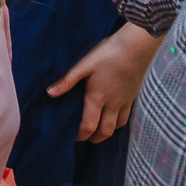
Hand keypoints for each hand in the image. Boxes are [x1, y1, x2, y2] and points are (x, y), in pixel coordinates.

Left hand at [50, 21, 158, 141]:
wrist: (135, 47)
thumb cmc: (107, 54)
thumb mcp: (83, 64)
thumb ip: (67, 80)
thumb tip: (49, 93)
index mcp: (97, 97)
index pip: (89, 126)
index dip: (81, 135)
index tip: (74, 138)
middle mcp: (112, 104)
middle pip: (105, 131)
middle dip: (95, 138)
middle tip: (86, 137)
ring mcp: (125, 101)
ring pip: (118, 125)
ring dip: (107, 131)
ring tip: (99, 129)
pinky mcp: (133, 95)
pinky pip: (127, 116)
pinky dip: (119, 121)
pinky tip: (114, 115)